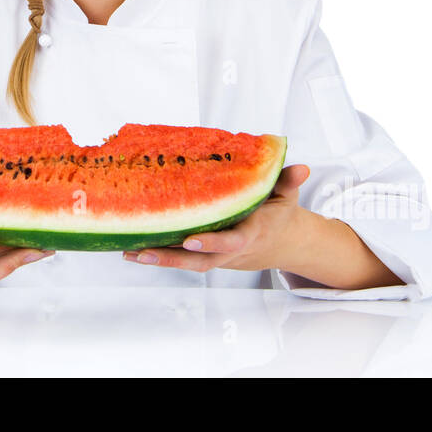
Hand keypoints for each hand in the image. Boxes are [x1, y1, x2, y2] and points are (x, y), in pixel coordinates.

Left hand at [121, 163, 311, 272]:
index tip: (191, 240)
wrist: (281, 244)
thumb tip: (301, 167)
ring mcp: (216, 256)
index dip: (212, 243)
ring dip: (158, 259)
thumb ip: (287, 181)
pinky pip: (181, 259)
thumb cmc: (279, 214)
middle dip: (173, 259)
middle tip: (145, 251)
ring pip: (186, 264)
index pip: (230, 242)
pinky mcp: (204, 256)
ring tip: (130, 253)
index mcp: (250, 233)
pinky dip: (158, 254)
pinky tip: (132, 248)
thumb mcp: (287, 196)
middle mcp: (229, 250)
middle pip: (200, 261)